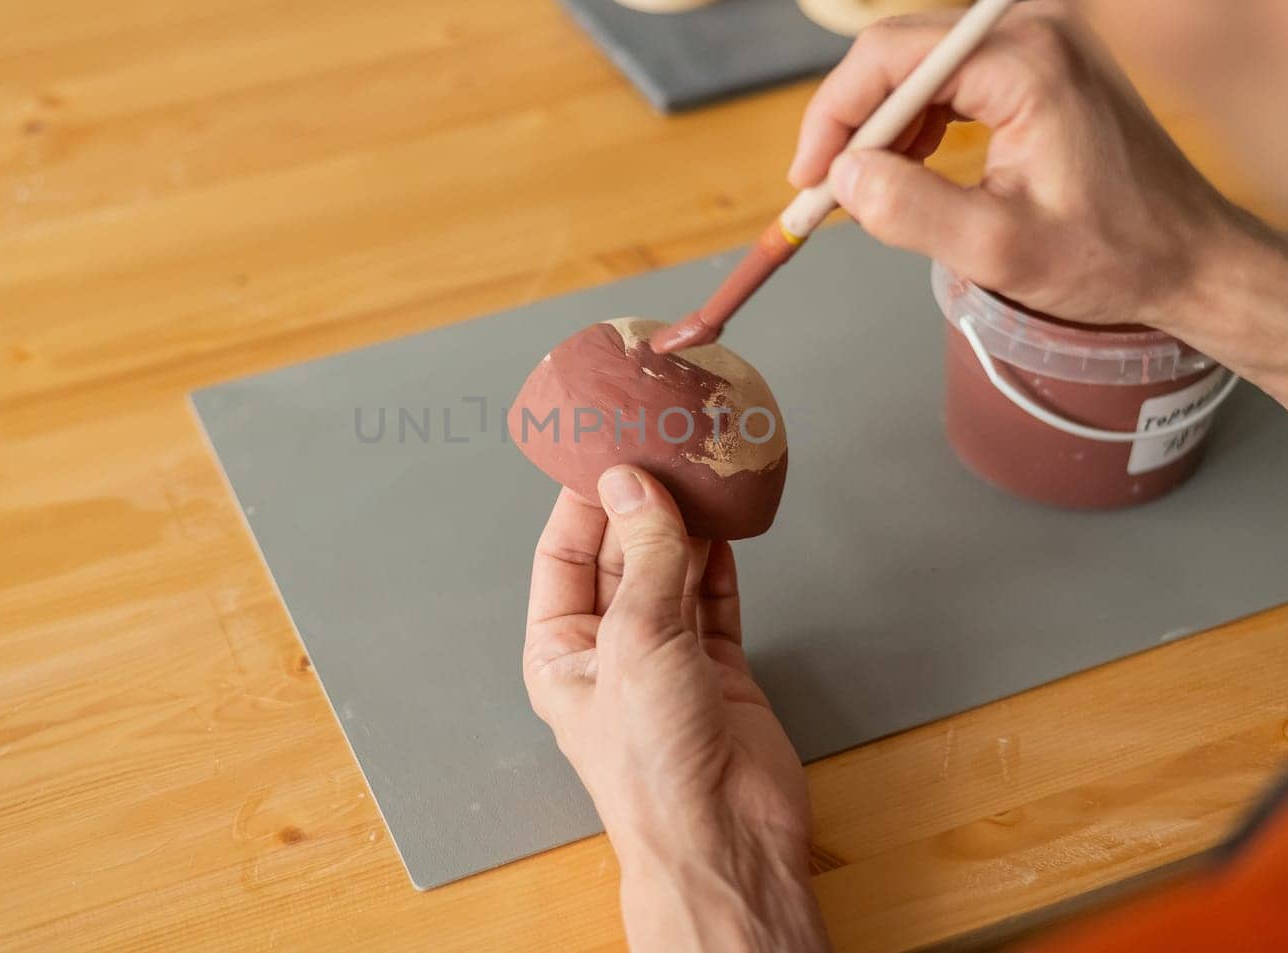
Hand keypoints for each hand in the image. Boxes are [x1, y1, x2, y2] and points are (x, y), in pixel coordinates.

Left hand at [524, 466, 828, 952]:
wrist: (727, 838)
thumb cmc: (654, 765)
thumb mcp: (637, 640)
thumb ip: (646, 555)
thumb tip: (635, 483)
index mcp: (561, 653)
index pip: (563, 556)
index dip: (582, 502)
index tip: (605, 449)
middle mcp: (610, 652)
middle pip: (620, 557)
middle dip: (639, 505)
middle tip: (661, 448)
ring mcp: (667, 661)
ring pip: (671, 573)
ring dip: (683, 526)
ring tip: (696, 472)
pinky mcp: (720, 671)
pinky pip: (716, 600)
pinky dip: (721, 562)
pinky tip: (725, 524)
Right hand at [789, 0, 1287, 489]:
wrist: (1193, 258)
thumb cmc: (1112, 256)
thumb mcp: (997, 249)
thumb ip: (910, 210)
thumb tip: (842, 178)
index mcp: (1026, 61)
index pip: (890, 56)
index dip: (834, 115)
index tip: (809, 179)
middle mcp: (1035, 29)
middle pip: (901, 51)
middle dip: (853, 121)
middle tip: (826, 189)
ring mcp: (1044, 40)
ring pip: (922, 63)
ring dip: (883, 124)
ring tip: (867, 189)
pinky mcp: (1046, 62)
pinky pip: (954, 76)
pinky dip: (919, 121)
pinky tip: (912, 168)